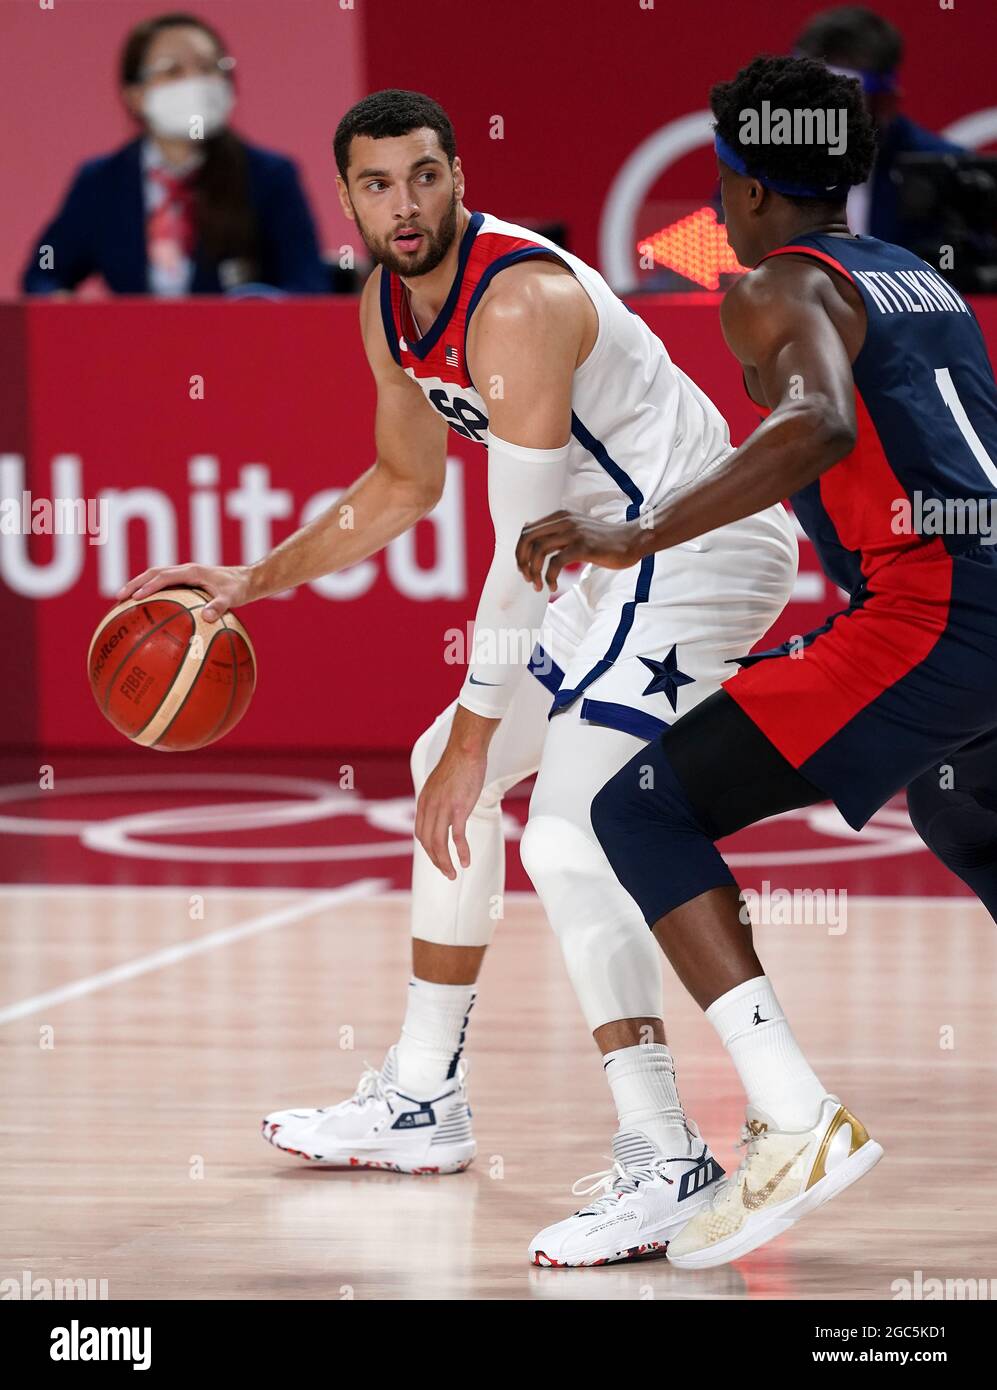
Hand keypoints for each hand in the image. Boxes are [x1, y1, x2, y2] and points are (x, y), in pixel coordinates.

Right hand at [116, 563, 253, 622]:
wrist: (246, 579)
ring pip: (155, 577)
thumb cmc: (239, 589)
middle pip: (152, 574)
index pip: (164, 576)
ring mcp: (183, 575)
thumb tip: (207, 617)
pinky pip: (163, 585)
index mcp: (192, 571)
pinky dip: (150, 592)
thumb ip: (220, 606)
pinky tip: (144, 608)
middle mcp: (184, 570)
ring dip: (138, 586)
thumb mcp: (232, 598)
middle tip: (119, 598)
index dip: (149, 586)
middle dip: (135, 584)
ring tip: (123, 601)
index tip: (135, 598)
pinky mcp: (185, 581)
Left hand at [414, 746, 487, 879]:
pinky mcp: (459, 808)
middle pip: (427, 842)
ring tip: (452, 874)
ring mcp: (443, 808)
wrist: (465, 750)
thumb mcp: (440, 784)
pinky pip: (457, 836)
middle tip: (446, 872)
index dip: (428, 849)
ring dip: (445, 862)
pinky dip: (461, 852)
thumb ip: (438, 798)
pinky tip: (466, 861)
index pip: (420, 833)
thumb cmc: (457, 765)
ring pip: (439, 844)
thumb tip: (444, 808)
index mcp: (424, 802)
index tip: (438, 858)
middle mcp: (430, 807)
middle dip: (436, 861)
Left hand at [516, 510, 642, 590]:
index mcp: (560, 516)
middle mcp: (564, 520)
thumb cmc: (605, 540)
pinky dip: (549, 577)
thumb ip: (558, 533)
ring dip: (534, 572)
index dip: (520, 551)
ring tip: (539, 586)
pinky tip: (553, 587)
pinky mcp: (583, 546)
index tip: (525, 569)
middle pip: (528, 538)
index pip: (527, 530)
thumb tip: (533, 540)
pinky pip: (555, 563)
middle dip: (522, 561)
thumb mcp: (578, 530)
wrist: (632, 540)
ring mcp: (574, 532)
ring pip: (539, 551)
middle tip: (528, 578)